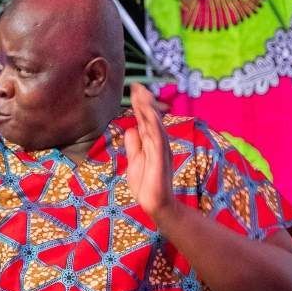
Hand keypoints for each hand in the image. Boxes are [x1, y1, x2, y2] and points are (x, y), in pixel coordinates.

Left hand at [124, 84, 176, 221]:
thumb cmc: (146, 184)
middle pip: (151, 118)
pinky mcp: (160, 158)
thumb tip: (131, 128)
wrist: (155, 204)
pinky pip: (157, 138)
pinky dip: (154, 125)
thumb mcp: (134, 160)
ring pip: (154, 124)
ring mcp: (160, 149)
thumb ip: (133, 145)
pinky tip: (149, 114)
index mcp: (152, 142)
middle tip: (137, 86)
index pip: (145, 120)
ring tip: (141, 94)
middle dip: (145, 102)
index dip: (140, 105)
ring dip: (148, 109)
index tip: (135, 90)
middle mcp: (158, 143)